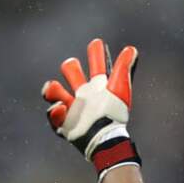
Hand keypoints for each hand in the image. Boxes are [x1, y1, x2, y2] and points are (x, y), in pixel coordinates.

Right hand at [42, 38, 140, 182]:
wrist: (106, 138)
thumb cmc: (114, 114)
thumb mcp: (120, 89)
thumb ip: (123, 68)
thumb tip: (132, 49)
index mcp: (98, 86)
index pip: (96, 63)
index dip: (95, 53)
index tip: (96, 43)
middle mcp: (84, 94)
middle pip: (72, 72)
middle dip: (70, 67)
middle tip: (72, 67)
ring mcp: (73, 108)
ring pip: (55, 92)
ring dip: (52, 89)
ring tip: (54, 88)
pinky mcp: (64, 124)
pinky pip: (53, 115)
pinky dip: (55, 111)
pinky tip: (61, 106)